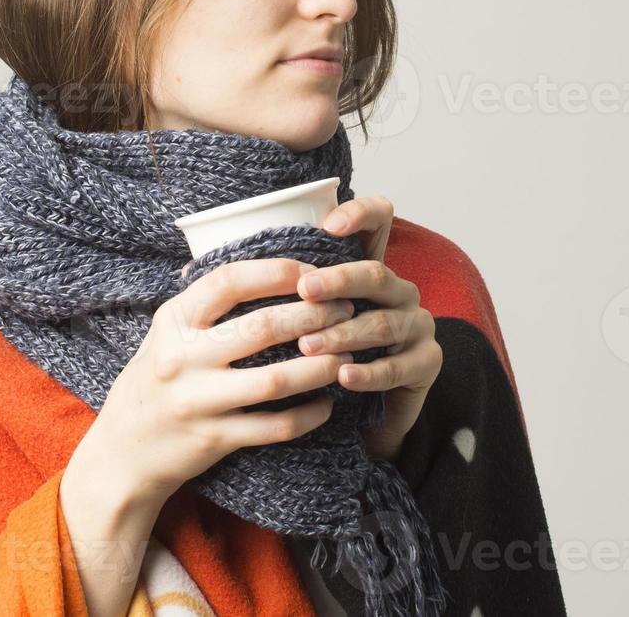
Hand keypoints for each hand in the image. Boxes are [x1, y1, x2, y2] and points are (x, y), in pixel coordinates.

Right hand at [74, 258, 356, 504]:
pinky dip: (308, 414)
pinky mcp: (215, 440)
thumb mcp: (166, 333)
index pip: (230, 282)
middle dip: (314, 316)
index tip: (312, 271)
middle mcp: (182, 359)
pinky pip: (275, 427)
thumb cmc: (156, 381)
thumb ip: (205, 304)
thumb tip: (270, 266)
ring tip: (346, 354)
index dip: (278, 272)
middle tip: (345, 310)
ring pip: (276, 380)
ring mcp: (198, 402)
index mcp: (172, 321)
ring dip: (320, 366)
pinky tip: (327, 402)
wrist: (123, 453)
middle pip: (263, 327)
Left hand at [297, 196, 442, 461]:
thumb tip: (200, 267)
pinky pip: (400, 367)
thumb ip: (274, 290)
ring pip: (384, 322)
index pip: (379, 219)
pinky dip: (370, 373)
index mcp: (369, 266)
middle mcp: (399, 289)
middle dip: (339, 280)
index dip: (360, 214)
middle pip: (377, 272)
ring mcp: (418, 324)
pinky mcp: (428, 363)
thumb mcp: (299, 318)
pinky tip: (344, 378)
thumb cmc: (321, 357)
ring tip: (310, 345)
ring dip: (344, 334)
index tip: (328, 224)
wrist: (364, 415)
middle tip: (305, 289)